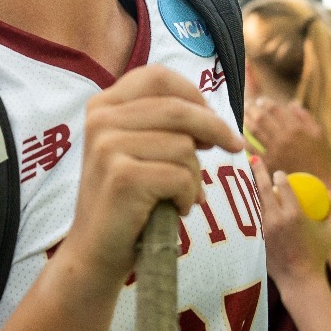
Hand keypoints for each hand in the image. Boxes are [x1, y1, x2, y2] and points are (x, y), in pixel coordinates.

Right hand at [66, 66, 243, 286]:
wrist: (95, 252)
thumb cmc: (127, 201)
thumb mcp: (138, 150)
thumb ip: (163, 125)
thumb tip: (213, 119)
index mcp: (102, 106)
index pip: (157, 77)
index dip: (193, 94)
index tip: (213, 117)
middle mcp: (100, 120)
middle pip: (178, 108)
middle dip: (215, 128)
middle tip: (235, 147)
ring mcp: (108, 147)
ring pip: (183, 146)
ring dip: (195, 176)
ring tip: (183, 195)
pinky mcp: (122, 177)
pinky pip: (180, 176)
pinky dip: (188, 196)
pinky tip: (177, 210)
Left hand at [246, 100, 330, 183]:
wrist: (317, 183)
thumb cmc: (318, 157)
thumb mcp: (318, 134)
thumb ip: (305, 117)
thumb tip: (292, 103)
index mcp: (296, 128)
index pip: (276, 109)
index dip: (265, 102)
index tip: (260, 101)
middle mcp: (283, 137)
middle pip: (262, 117)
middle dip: (252, 108)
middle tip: (247, 105)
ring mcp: (274, 151)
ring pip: (254, 130)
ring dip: (246, 120)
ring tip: (242, 115)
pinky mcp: (268, 164)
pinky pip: (251, 149)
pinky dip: (244, 141)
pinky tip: (240, 136)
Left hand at [254, 165, 330, 286]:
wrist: (300, 280)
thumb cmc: (318, 255)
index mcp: (294, 214)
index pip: (282, 185)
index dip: (278, 175)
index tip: (278, 173)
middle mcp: (277, 219)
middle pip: (262, 189)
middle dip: (258, 170)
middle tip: (254, 159)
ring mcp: (264, 230)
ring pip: (253, 203)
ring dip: (249, 188)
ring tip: (244, 176)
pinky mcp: (257, 240)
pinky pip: (253, 219)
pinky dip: (250, 209)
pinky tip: (246, 203)